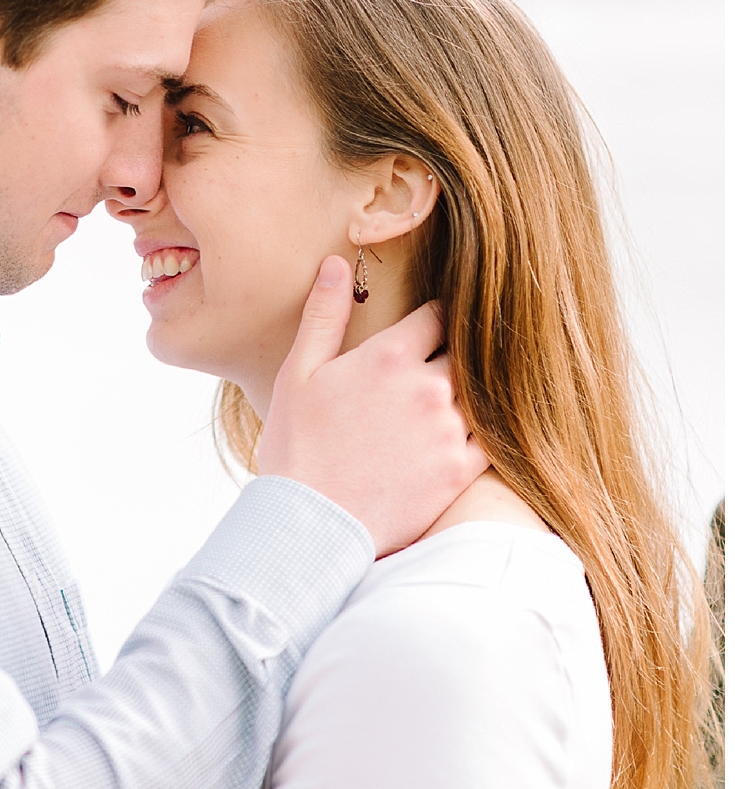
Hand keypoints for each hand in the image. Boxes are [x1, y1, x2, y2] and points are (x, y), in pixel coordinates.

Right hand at [255, 257, 488, 553]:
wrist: (310, 524)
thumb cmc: (295, 447)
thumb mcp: (298, 374)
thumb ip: (324, 316)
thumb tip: (336, 264)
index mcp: (389, 357)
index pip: (437, 316)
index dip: (434, 319)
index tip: (429, 328)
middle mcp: (429, 386)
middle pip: (464, 353)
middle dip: (453, 356)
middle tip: (438, 368)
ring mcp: (450, 429)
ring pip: (480, 394)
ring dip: (468, 395)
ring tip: (448, 406)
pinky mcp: (462, 469)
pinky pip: (493, 439)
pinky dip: (486, 433)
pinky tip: (464, 436)